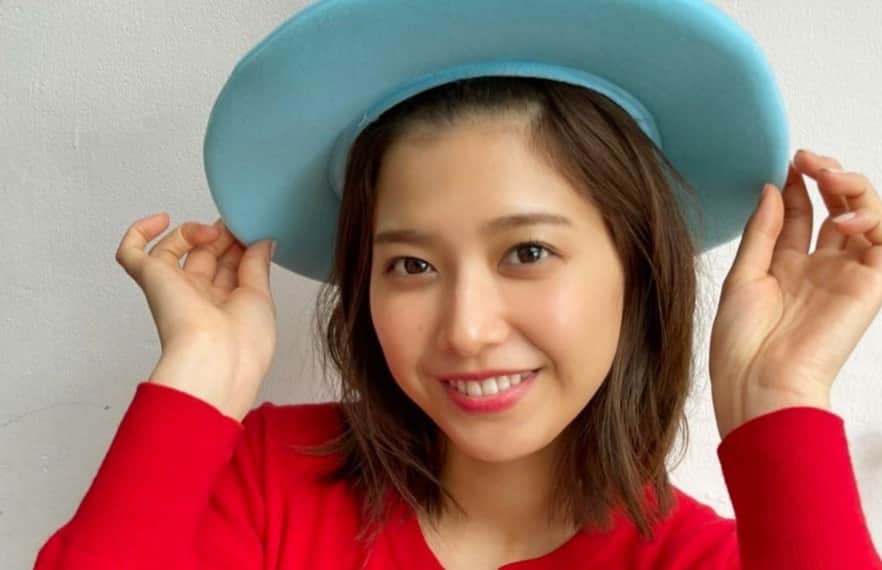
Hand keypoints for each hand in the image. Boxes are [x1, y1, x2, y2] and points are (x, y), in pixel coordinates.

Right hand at [115, 212, 276, 420]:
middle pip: (205, 255)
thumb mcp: (261, 296)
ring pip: (174, 249)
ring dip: (195, 232)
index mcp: (225, 308)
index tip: (256, 232)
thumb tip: (263, 241)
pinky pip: (131, 253)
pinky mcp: (151, 279)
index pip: (229, 267)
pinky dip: (139, 232)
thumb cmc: (244, 343)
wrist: (218, 359)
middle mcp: (198, 298)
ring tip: (214, 231)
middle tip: (238, 224)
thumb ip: (258, 265)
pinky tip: (162, 220)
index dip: (240, 245)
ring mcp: (174, 287)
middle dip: (223, 235)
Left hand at [709, 149, 881, 438]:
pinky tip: (842, 217)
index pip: (801, 214)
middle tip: (808, 159)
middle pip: (838, 208)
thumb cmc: (741, 343)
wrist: (757, 384)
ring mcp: (845, 276)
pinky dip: (871, 219)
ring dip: (853, 187)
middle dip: (828, 175)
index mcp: (786, 269)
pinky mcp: (870, 287)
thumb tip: (774, 187)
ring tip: (827, 175)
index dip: (798, 184)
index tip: (786, 162)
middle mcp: (819, 269)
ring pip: (867, 217)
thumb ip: (763, 231)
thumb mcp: (743, 276)